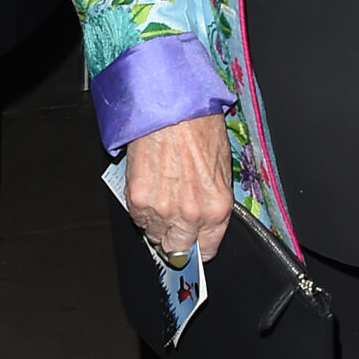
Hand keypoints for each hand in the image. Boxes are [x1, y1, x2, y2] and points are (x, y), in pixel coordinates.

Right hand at [124, 112, 233, 263]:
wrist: (171, 106)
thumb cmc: (198, 127)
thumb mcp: (221, 168)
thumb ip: (212, 201)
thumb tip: (204, 219)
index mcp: (217, 208)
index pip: (207, 250)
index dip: (199, 246)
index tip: (194, 243)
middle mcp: (191, 214)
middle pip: (178, 251)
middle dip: (176, 241)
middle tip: (174, 227)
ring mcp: (162, 209)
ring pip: (154, 237)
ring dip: (157, 225)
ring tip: (161, 202)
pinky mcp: (138, 199)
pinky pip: (138, 219)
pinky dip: (141, 211)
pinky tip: (150, 192)